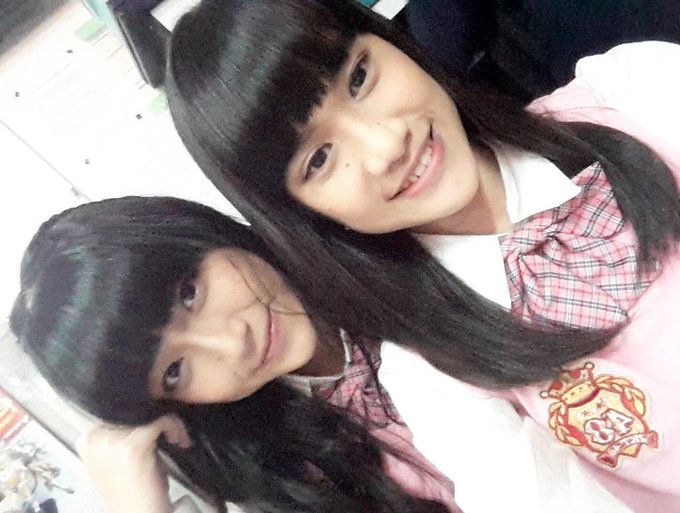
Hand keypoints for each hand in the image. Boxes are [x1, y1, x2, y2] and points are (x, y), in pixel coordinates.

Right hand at [76, 415, 190, 512]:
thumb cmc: (134, 492)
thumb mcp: (120, 458)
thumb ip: (124, 435)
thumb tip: (146, 410)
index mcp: (87, 441)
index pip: (118, 413)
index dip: (141, 419)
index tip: (156, 431)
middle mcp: (96, 438)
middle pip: (132, 411)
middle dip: (155, 420)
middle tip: (171, 434)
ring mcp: (112, 441)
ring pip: (148, 414)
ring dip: (167, 423)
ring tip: (176, 437)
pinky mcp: (133, 446)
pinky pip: (160, 421)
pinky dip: (173, 426)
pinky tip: (178, 440)